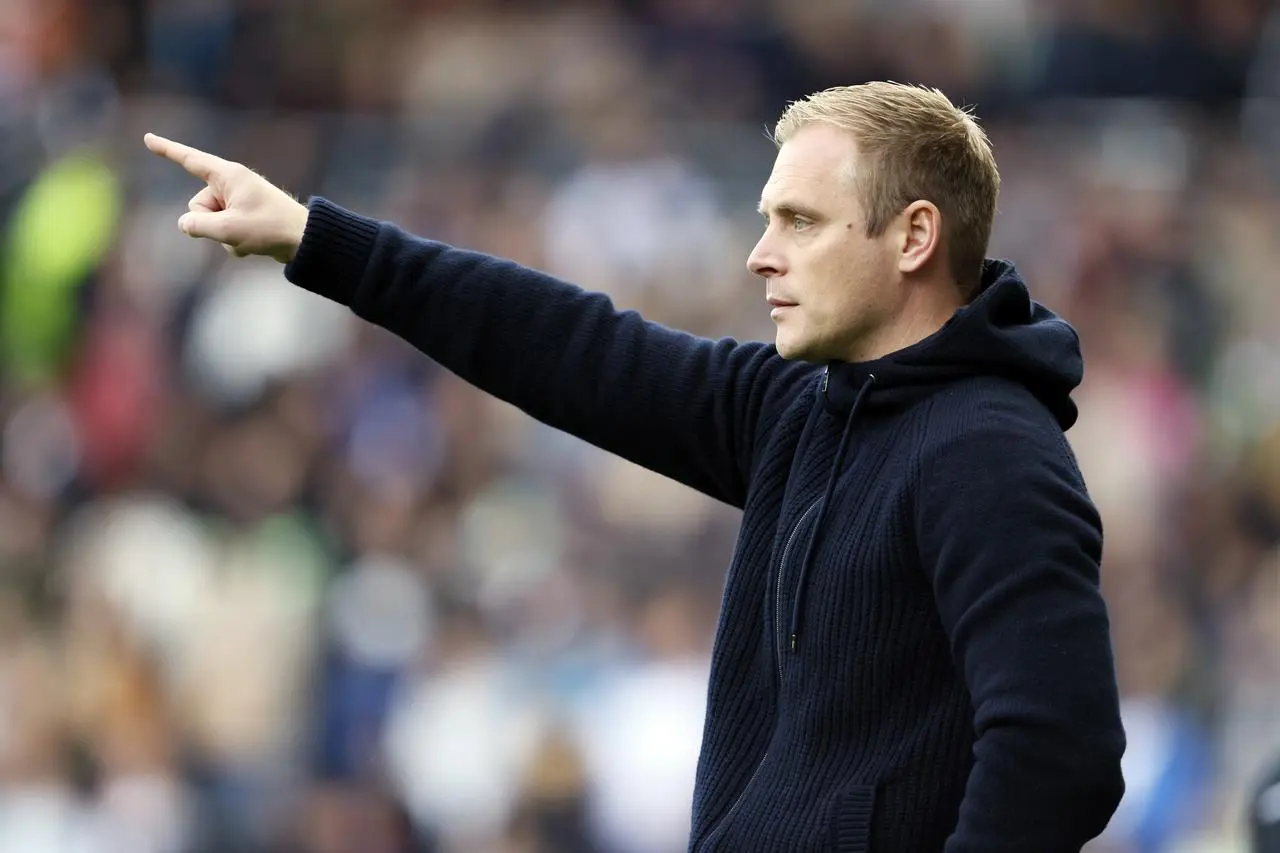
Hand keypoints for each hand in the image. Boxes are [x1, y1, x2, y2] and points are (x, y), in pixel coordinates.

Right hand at [143, 133, 310, 263]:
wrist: (304, 240)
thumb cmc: (270, 228)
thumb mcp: (227, 230)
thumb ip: (198, 226)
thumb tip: (185, 223)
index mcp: (228, 176)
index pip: (190, 160)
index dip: (167, 150)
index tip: (148, 138)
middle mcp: (232, 184)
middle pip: (198, 204)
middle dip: (209, 223)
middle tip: (237, 229)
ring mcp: (238, 200)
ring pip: (211, 221)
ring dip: (224, 236)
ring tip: (250, 237)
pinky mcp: (244, 216)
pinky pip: (225, 230)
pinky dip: (234, 241)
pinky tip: (254, 244)